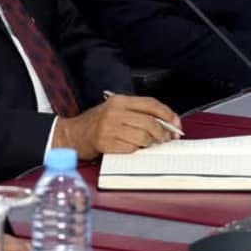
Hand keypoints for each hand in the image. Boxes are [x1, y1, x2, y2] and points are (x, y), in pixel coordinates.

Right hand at [53, 94, 180, 158]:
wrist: (73, 134)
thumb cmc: (97, 122)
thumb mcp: (116, 109)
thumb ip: (138, 112)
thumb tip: (165, 122)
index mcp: (120, 100)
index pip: (150, 104)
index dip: (167, 114)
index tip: (176, 123)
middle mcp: (115, 112)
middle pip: (149, 122)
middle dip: (162, 132)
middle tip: (167, 138)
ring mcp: (110, 128)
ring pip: (142, 136)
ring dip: (151, 143)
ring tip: (150, 143)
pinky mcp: (106, 143)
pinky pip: (131, 148)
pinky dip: (136, 150)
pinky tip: (134, 148)